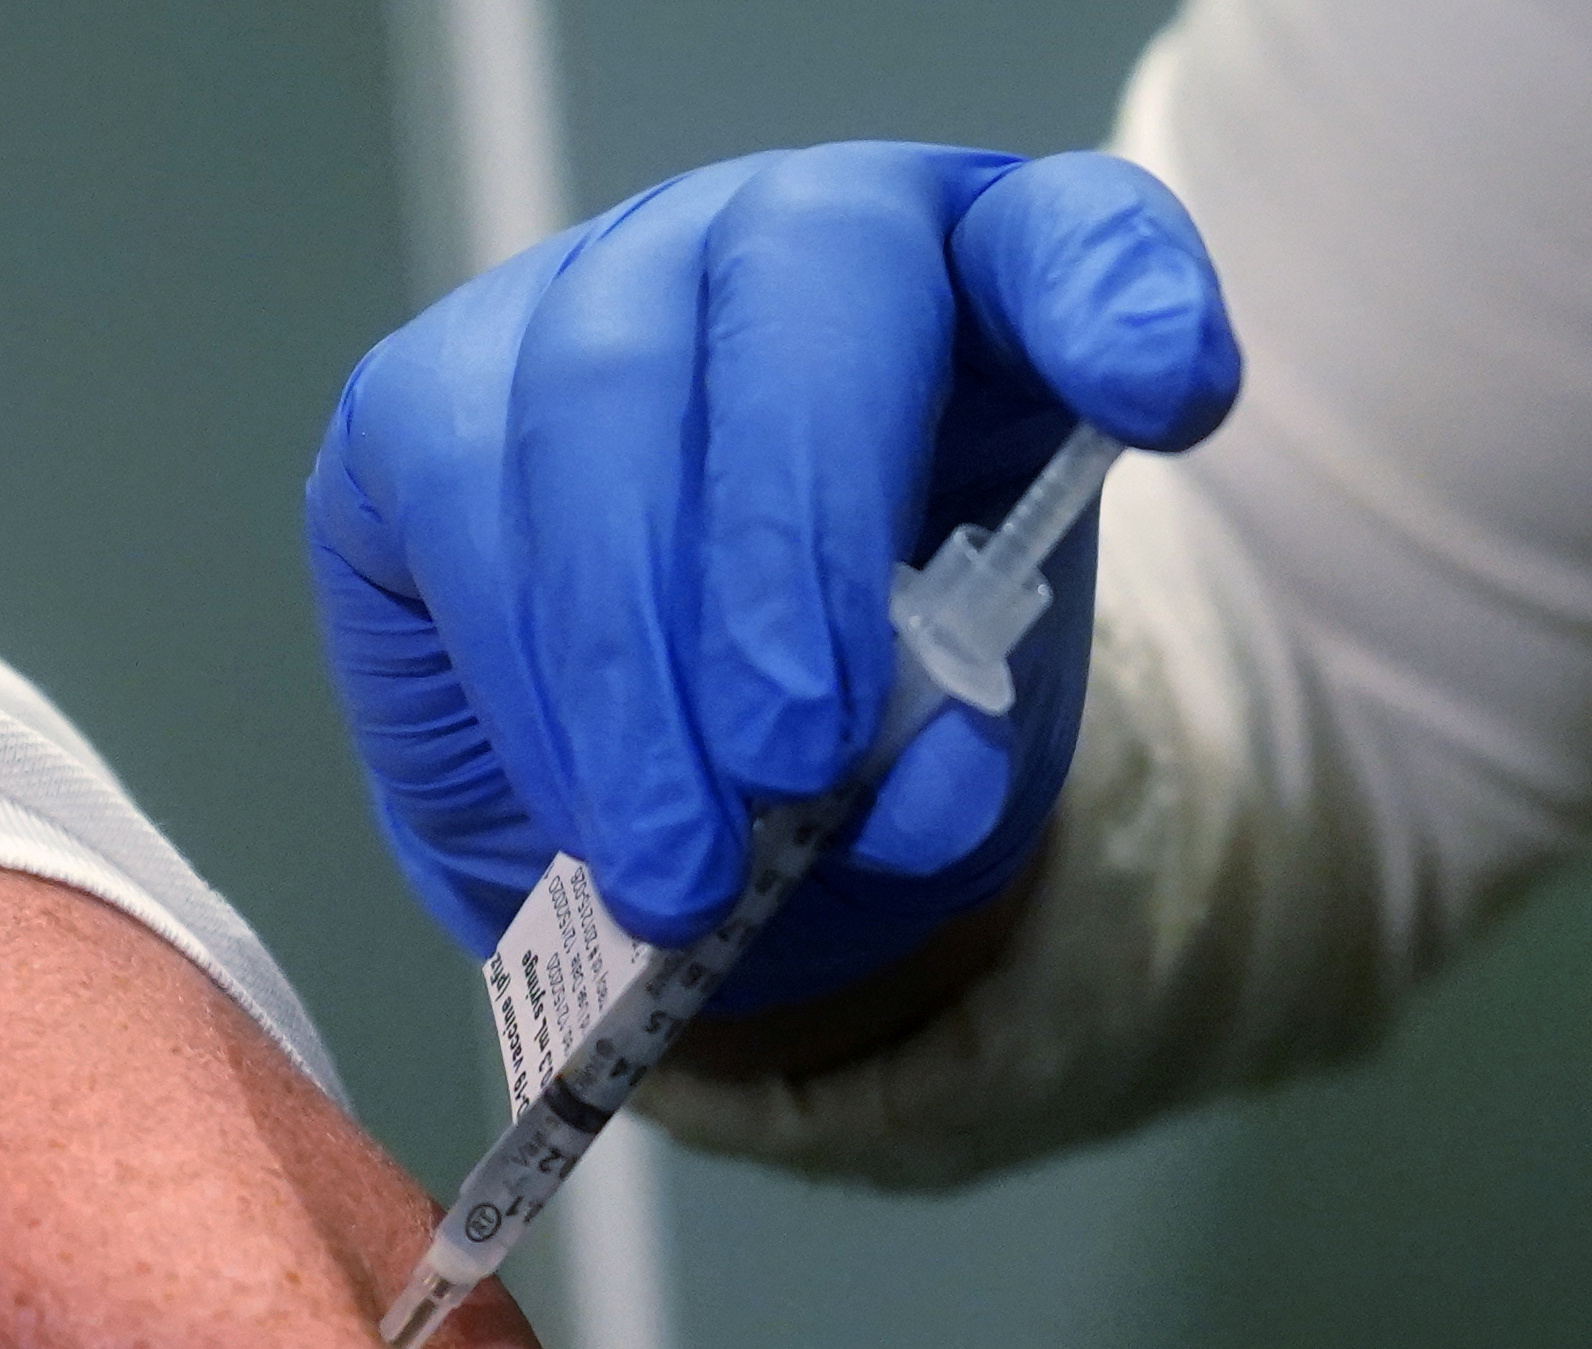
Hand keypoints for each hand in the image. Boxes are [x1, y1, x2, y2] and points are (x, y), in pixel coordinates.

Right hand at [307, 142, 1235, 1009]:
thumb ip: (956, 763)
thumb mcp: (944, 766)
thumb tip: (908, 803)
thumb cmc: (845, 734)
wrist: (668, 792)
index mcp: (975, 296)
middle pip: (800, 297)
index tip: (1165, 396)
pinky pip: (458, 490)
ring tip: (679, 868)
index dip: (1114, 293)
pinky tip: (585, 807)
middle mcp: (782, 251)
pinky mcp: (426, 391)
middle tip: (793, 759)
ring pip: (598, 405)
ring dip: (635, 663)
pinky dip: (527, 677)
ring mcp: (592, 295)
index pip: (1068, 236)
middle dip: (789, 540)